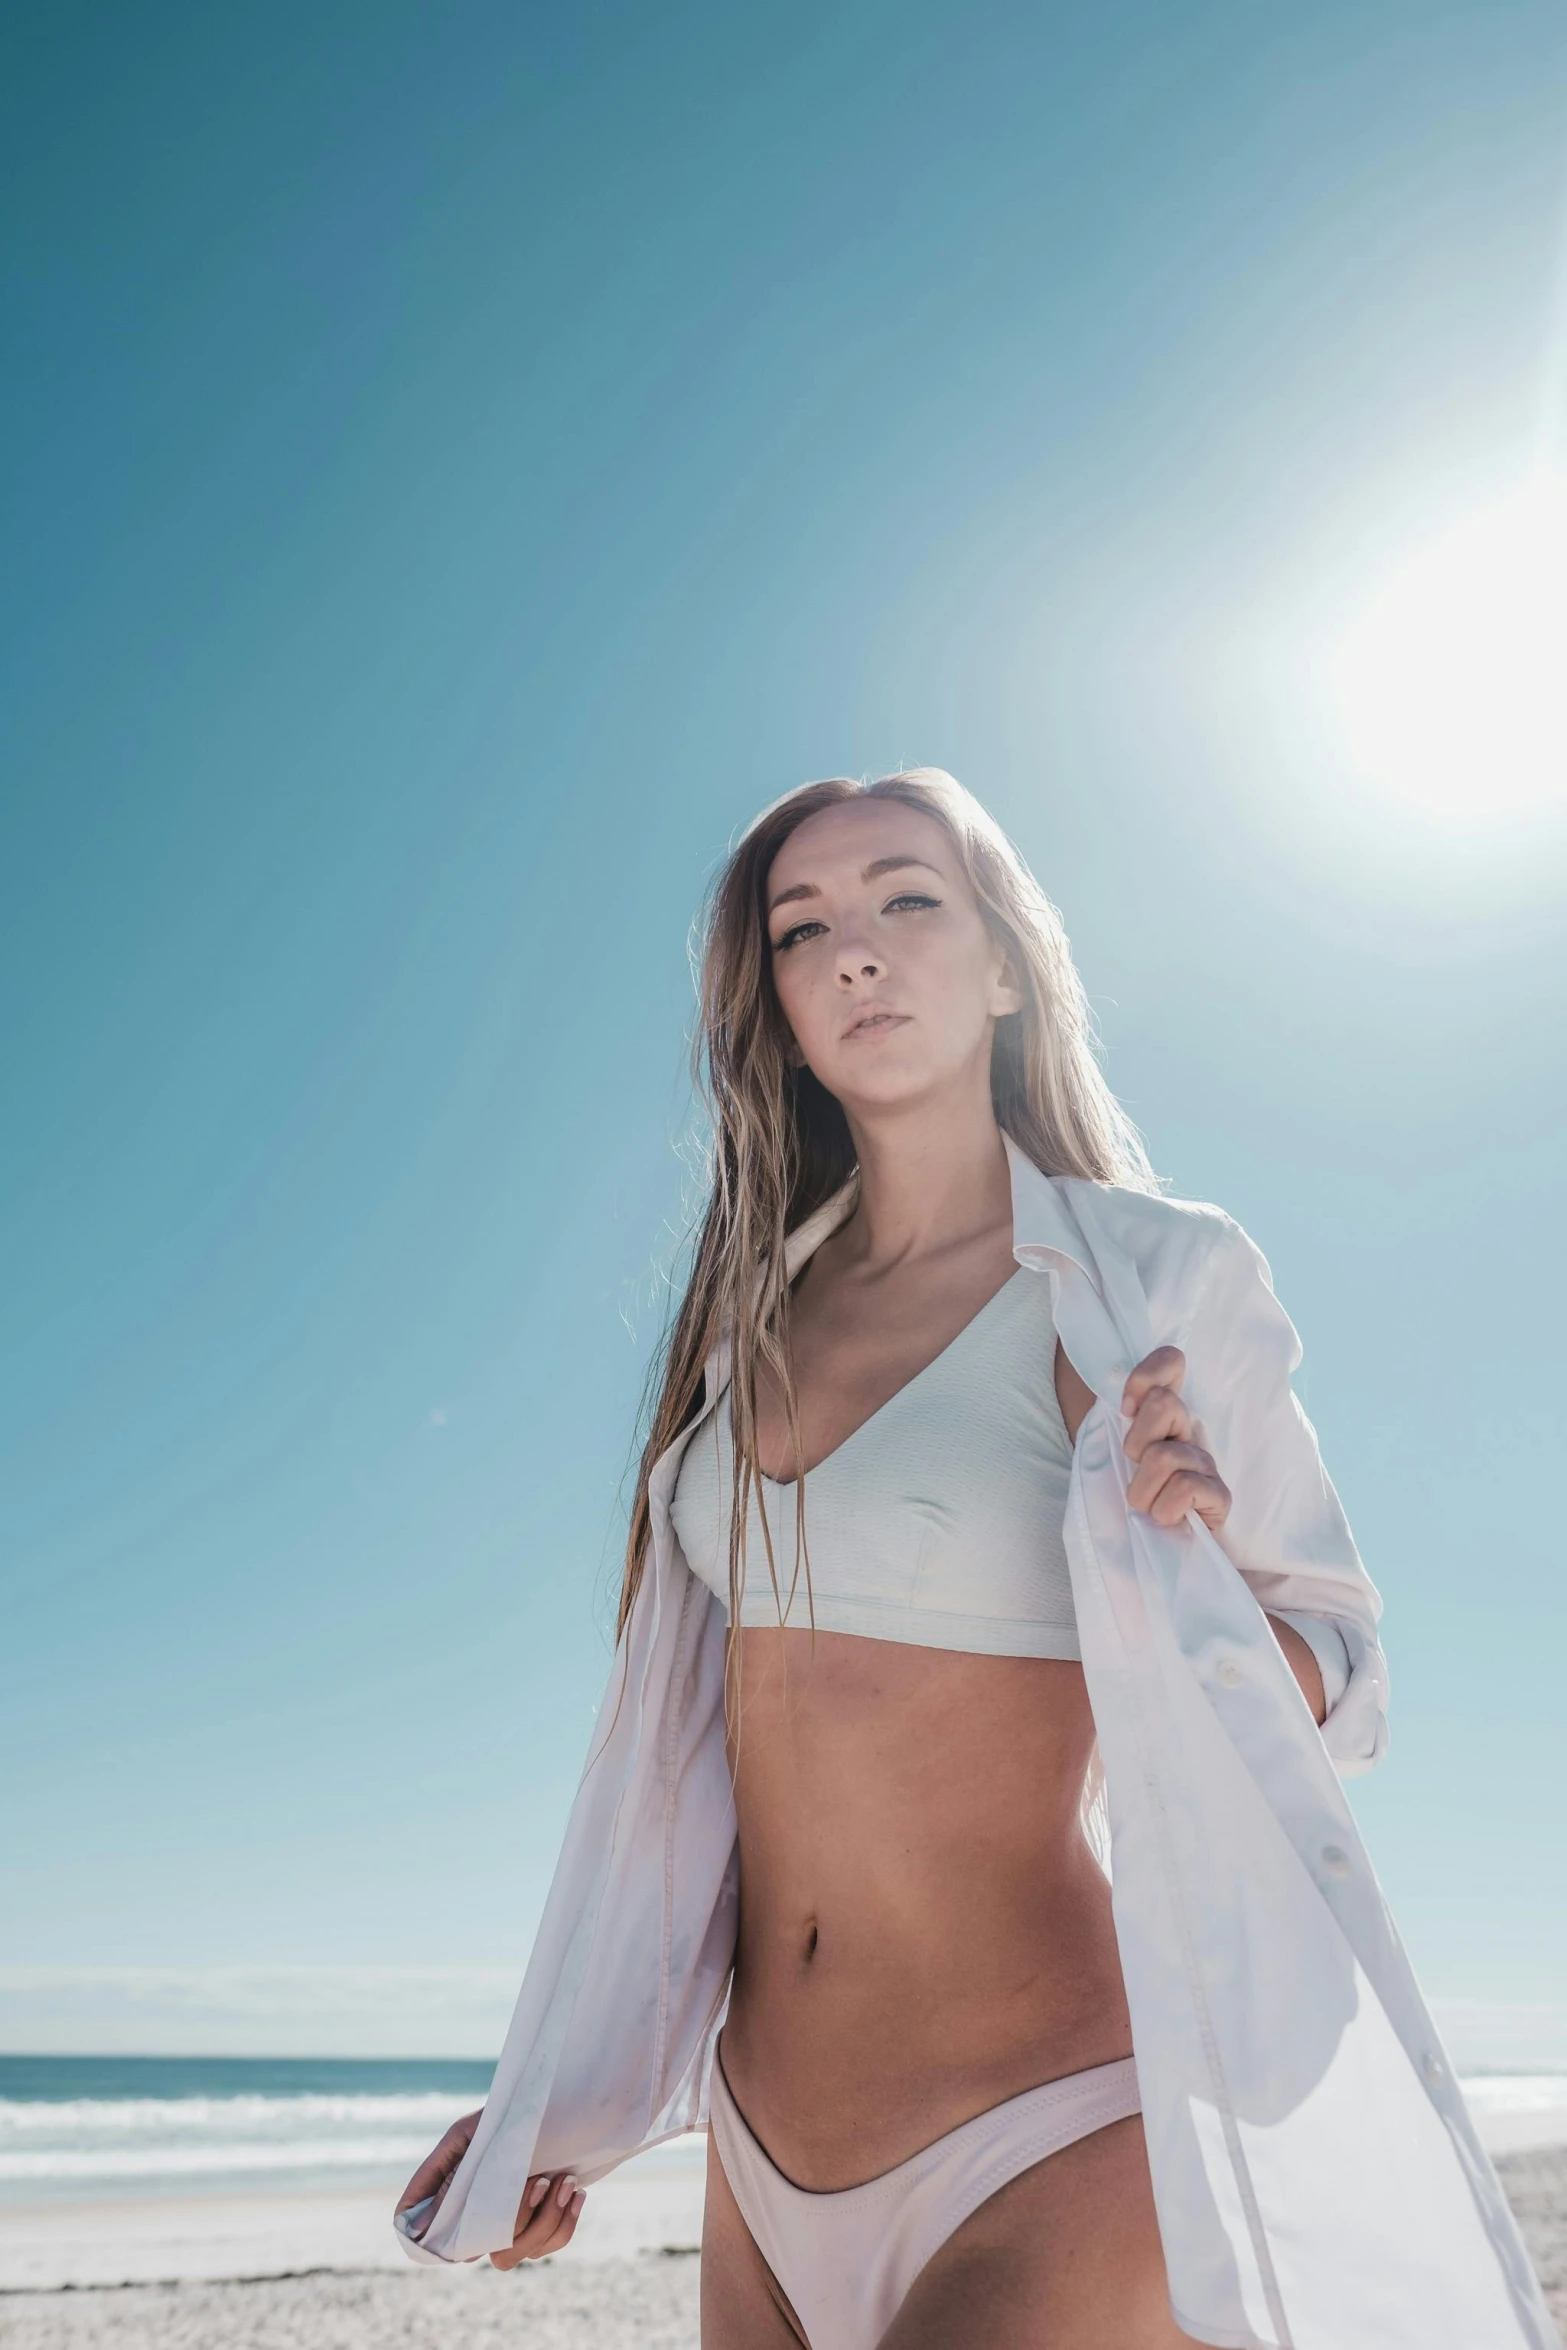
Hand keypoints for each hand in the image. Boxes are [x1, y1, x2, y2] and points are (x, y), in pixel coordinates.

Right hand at [395, 2112, 586, 2265]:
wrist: (575, 2105)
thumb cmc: (525, 2110)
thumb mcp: (482, 2136)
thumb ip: (451, 2181)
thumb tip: (416, 2229)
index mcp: (451, 2169)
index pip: (414, 2214)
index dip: (420, 2233)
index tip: (440, 2234)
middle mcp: (475, 2203)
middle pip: (469, 2248)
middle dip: (513, 2217)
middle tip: (540, 2180)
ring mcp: (507, 2220)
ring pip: (509, 2254)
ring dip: (543, 2220)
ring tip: (563, 2181)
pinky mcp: (539, 2226)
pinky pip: (544, 2248)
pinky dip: (563, 2223)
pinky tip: (575, 2192)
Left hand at [1121, 1347, 1230, 1533]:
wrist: (1145, 1558)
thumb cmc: (1122, 1507)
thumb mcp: (1106, 1457)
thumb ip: (1111, 1422)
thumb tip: (1119, 1394)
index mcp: (1162, 1418)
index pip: (1172, 1362)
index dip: (1147, 1375)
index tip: (1126, 1408)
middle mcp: (1188, 1433)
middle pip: (1165, 1403)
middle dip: (1137, 1440)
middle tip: (1135, 1469)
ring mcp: (1206, 1464)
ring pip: (1165, 1454)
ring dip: (1143, 1489)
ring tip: (1146, 1505)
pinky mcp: (1220, 1496)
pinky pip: (1186, 1486)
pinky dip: (1165, 1508)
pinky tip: (1167, 1519)